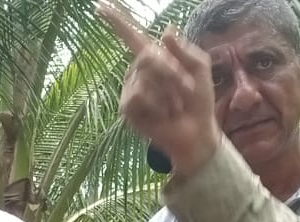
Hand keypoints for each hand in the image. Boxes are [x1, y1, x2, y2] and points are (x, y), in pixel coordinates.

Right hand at [98, 2, 222, 173]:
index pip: (131, 35)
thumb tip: (165, 30)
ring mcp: (130, 88)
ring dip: (169, 93)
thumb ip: (185, 49)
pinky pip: (140, 96)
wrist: (196, 131)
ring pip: (146, 78)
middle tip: (185, 89)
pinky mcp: (128, 107)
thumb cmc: (198, 100)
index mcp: (153, 57)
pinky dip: (158, 105)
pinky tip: (162, 114)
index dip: (116, 21)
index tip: (99, 6)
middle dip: (173, 73)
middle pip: (149, 56)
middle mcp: (137, 70)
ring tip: (174, 106)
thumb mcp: (200, 68)